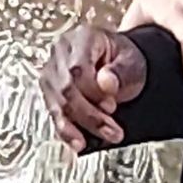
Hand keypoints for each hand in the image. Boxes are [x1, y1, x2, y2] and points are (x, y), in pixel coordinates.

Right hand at [41, 24, 147, 152]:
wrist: (118, 64)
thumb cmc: (124, 59)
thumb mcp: (132, 61)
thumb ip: (121, 72)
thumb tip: (106, 83)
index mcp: (81, 38)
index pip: (77, 69)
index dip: (92, 92)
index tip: (112, 105)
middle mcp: (60, 53)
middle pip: (65, 89)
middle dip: (89, 114)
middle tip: (112, 128)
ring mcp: (51, 72)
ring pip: (57, 104)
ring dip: (80, 126)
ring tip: (104, 136)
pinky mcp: (50, 92)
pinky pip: (54, 114)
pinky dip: (67, 131)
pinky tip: (78, 143)